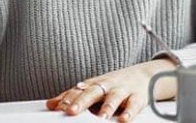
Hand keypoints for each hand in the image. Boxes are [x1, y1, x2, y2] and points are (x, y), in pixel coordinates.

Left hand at [46, 58, 176, 121]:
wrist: (145, 75)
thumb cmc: (114, 85)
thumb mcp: (94, 88)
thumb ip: (73, 96)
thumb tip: (50, 104)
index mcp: (94, 84)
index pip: (79, 90)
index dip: (68, 98)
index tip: (58, 107)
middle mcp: (108, 86)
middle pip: (93, 91)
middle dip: (83, 101)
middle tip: (72, 111)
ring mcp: (123, 90)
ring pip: (114, 97)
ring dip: (107, 107)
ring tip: (101, 118)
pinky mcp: (138, 97)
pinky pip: (134, 104)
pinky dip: (130, 112)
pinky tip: (124, 119)